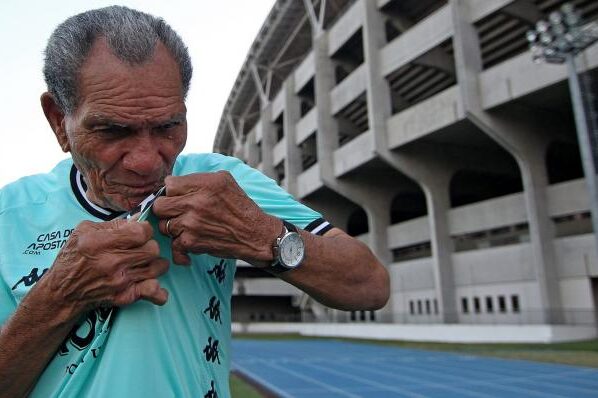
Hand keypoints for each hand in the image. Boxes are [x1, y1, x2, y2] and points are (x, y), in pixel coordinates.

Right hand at [42, 218, 168, 312]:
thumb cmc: (73, 258)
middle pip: (152, 249)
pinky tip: (153, 282)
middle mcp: (112, 262)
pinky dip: (158, 290)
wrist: (62, 292)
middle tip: (141, 247)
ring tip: (146, 262)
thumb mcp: (84, 231)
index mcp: (101, 243)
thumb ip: (113, 224)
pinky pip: (153, 292)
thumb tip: (138, 219)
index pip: (141, 232)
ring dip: (155, 263)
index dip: (145, 230)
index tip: (140, 232)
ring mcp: (120, 281)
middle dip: (149, 245)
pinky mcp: (125, 296)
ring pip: (157, 267)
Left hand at [152, 171, 280, 265]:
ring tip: (186, 227)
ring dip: (173, 227)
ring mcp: (192, 223)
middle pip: (160, 205)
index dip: (172, 192)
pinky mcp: (192, 242)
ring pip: (163, 225)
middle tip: (176, 212)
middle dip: (166, 209)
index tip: (177, 197)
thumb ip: (199, 178)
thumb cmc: (241, 207)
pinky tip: (189, 242)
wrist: (255, 234)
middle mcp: (196, 202)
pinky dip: (180, 247)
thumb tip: (174, 181)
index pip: (169, 184)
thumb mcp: (225, 180)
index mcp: (205, 184)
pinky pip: (173, 244)